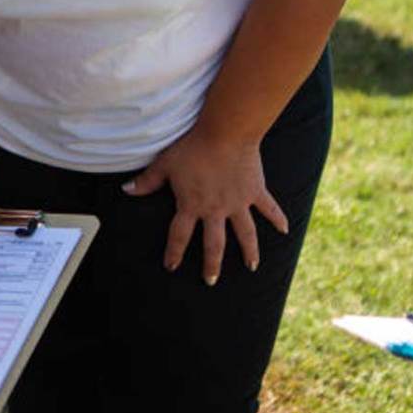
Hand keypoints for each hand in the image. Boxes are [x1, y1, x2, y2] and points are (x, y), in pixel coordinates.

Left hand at [123, 124, 287, 284]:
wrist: (225, 132)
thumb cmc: (192, 146)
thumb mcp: (165, 163)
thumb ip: (147, 180)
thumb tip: (126, 190)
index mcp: (192, 205)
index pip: (179, 236)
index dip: (174, 252)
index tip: (171, 266)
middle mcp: (216, 210)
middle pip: (214, 244)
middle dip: (212, 265)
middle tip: (211, 280)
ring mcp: (238, 203)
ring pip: (245, 234)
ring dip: (249, 252)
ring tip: (252, 267)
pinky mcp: (255, 191)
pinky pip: (269, 208)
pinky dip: (278, 219)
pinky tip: (285, 230)